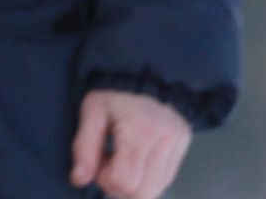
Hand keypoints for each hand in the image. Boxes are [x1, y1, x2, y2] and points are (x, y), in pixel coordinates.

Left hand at [69, 88, 192, 198]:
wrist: (143, 78)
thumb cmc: (114, 100)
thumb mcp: (92, 114)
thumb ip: (83, 147)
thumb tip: (80, 179)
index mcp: (140, 127)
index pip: (124, 181)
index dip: (106, 179)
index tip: (101, 160)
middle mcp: (165, 135)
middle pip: (142, 193)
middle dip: (120, 187)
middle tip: (112, 163)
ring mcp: (178, 141)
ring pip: (155, 192)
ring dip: (134, 184)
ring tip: (125, 161)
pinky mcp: (184, 144)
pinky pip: (165, 181)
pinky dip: (147, 178)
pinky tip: (139, 159)